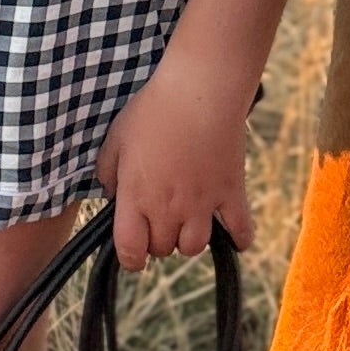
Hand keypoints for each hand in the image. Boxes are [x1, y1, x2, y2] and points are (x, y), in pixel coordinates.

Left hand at [96, 49, 255, 273]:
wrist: (200, 92)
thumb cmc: (153, 111)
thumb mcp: (115, 140)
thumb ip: (109, 174)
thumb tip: (114, 195)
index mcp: (137, 198)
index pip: (131, 250)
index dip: (130, 258)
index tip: (132, 254)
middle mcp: (170, 209)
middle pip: (163, 249)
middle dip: (156, 241)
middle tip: (157, 220)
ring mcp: (203, 204)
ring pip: (195, 246)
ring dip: (187, 240)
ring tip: (185, 221)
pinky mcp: (231, 193)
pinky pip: (241, 229)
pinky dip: (240, 238)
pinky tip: (236, 239)